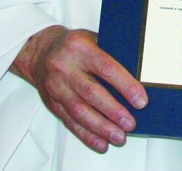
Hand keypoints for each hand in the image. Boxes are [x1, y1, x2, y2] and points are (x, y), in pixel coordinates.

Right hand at [10, 25, 147, 152]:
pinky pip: (70, 122)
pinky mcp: (52, 103)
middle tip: (131, 123)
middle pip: (92, 93)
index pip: (106, 68)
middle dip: (113, 111)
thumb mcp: (93, 39)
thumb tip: (138, 76)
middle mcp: (66, 67)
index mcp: (80, 47)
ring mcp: (57, 87)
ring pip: (80, 111)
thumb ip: (111, 54)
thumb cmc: (74, 45)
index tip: (140, 100)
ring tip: (119, 136)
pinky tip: (101, 142)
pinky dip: (87, 135)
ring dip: (102, 127)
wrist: (41, 52)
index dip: (125, 85)